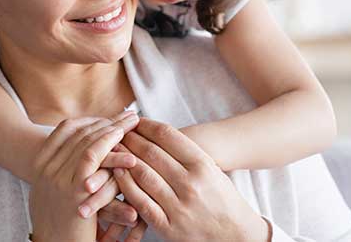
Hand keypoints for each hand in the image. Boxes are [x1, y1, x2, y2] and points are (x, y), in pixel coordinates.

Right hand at [28, 111, 138, 240]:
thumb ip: (65, 169)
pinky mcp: (72, 192)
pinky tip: (127, 145)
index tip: (113, 115)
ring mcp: (57, 179)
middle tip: (130, 114)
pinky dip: (110, 148)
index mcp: (40, 165)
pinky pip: (92, 160)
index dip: (93, 119)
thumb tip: (84, 151)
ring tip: (135, 123)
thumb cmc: (61, 225)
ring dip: (114, 129)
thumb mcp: (56, 192)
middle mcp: (46, 168)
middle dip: (108, 121)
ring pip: (87, 142)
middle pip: (81, 132)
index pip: (67, 129)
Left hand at [113, 118, 269, 241]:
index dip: (147, 125)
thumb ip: (187, 153)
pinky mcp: (168, 227)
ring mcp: (179, 206)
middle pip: (152, 153)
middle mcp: (191, 184)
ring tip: (114, 148)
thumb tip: (157, 133)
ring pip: (143, 175)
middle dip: (132, 139)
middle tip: (119, 130)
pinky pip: (141, 202)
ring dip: (124, 158)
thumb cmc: (222, 199)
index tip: (136, 120)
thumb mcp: (212, 169)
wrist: (236, 236)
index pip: (168, 136)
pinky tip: (118, 174)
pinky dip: (126, 185)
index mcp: (203, 165)